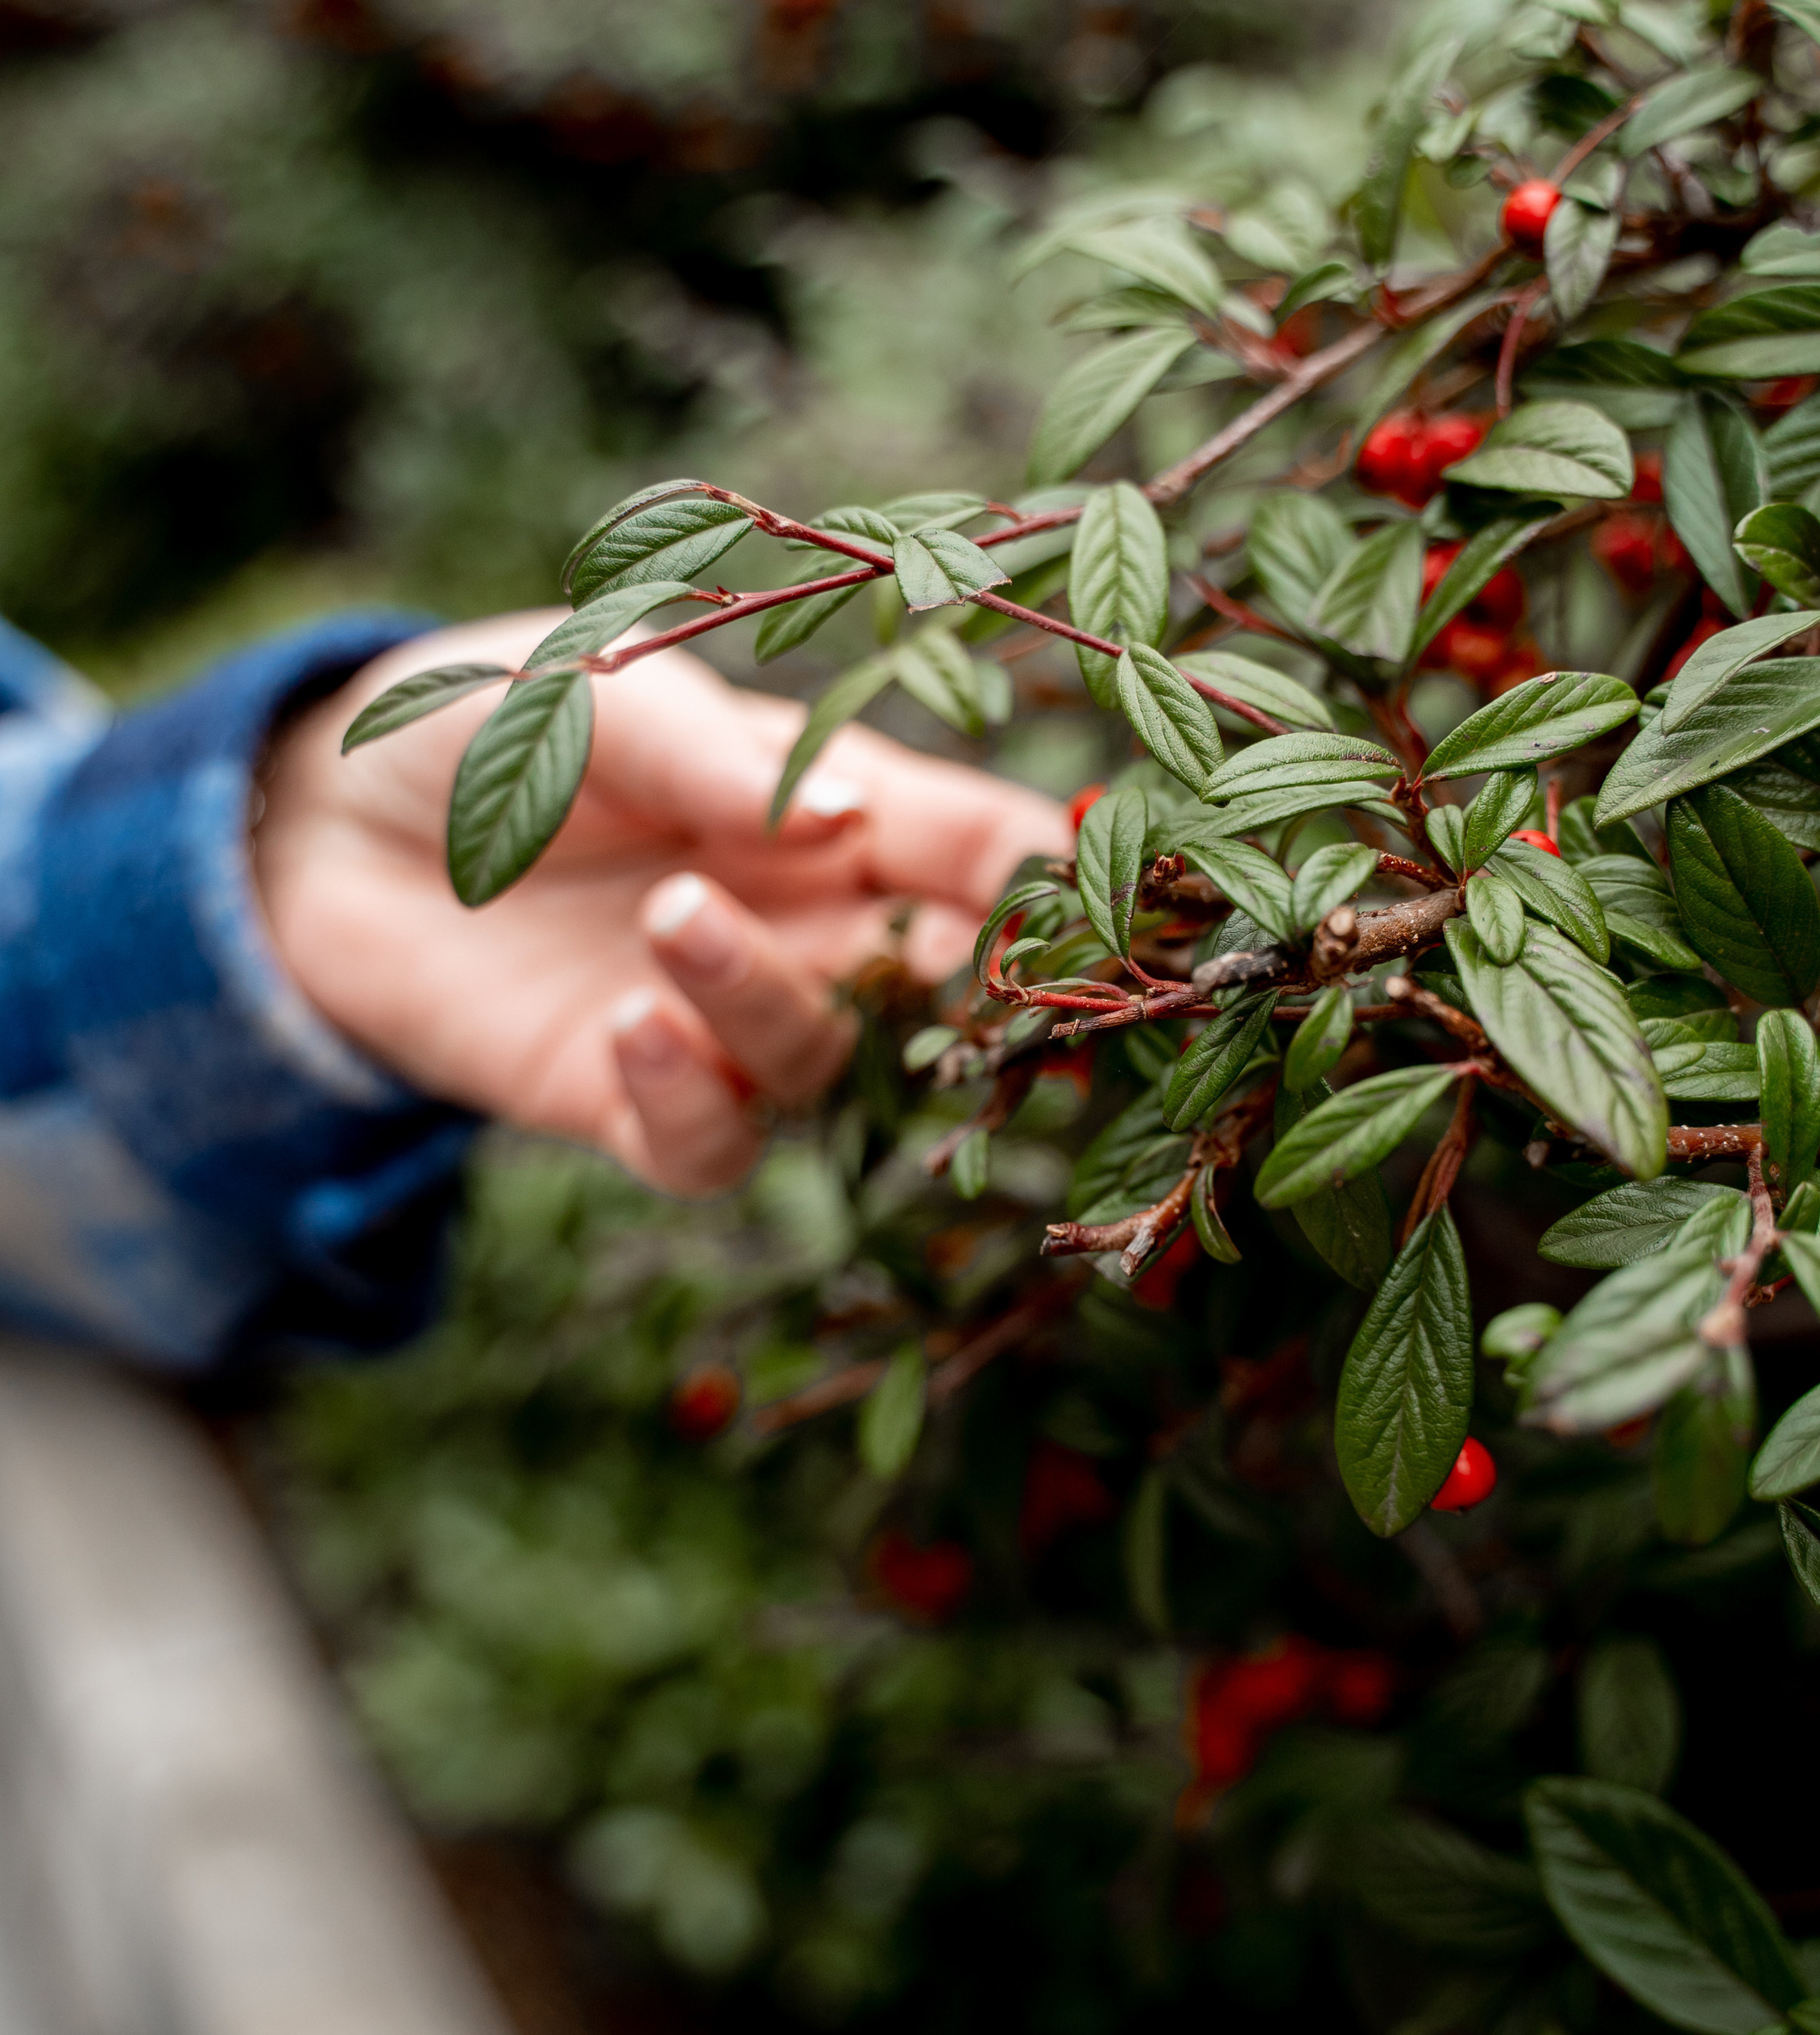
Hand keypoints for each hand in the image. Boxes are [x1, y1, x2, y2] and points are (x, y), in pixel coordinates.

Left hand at [253, 612, 1068, 1192]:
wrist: (330, 832)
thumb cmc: (487, 725)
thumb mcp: (594, 691)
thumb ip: (711, 756)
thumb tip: (844, 820)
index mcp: (829, 803)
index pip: (974, 844)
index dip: (1038, 871)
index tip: (1076, 886)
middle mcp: (801, 920)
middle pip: (938, 978)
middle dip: (959, 981)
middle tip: (929, 949)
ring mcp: (723, 1017)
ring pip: (824, 1060)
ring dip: (767, 1001)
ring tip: (670, 918)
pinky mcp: (637, 1099)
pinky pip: (713, 1144)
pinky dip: (692, 1101)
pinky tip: (630, 1025)